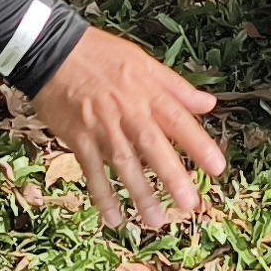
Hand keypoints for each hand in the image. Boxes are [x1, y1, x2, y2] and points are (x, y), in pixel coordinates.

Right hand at [28, 31, 224, 234]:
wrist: (52, 50)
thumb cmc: (101, 55)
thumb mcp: (143, 62)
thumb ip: (177, 87)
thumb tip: (208, 103)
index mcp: (147, 91)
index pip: (179, 120)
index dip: (199, 145)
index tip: (218, 169)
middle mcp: (127, 110)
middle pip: (153, 146)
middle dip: (172, 176)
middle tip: (189, 205)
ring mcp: (101, 126)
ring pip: (123, 163)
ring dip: (139, 193)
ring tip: (155, 220)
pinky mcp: (78, 137)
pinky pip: (92, 170)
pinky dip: (102, 195)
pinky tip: (113, 219)